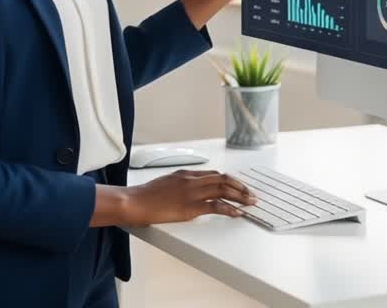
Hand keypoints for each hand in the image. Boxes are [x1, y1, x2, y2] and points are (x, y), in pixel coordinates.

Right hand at [123, 170, 255, 224]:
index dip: (230, 180)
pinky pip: (216, 206)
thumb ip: (180, 185)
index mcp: (186, 174)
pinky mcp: (191, 207)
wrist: (135, 201)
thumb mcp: (165, 184)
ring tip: (250, 202)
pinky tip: (237, 213)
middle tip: (251, 194)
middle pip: (223, 179)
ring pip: (223, 190)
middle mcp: (192, 180)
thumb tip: (189, 192)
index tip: (239, 186)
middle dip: (240, 186)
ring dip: (240, 196)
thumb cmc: (146, 196)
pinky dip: (229, 209)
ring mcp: (192, 192)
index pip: (214, 174)